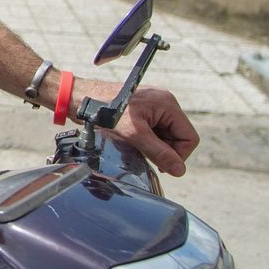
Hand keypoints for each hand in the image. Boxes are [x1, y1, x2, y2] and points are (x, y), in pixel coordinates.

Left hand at [75, 79, 199, 176]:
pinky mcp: (142, 110)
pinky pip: (153, 131)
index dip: (178, 155)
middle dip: (164, 150)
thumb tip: (180, 170)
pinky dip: (145, 140)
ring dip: (153, 146)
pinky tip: (130, 141)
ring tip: (134, 145)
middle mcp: (164, 103)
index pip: (189, 137)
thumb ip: (158, 152)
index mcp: (167, 104)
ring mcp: (153, 106)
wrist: (80, 99)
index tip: (161, 163)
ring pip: (165, 136)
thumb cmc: (104, 110)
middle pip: (178, 137)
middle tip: (144, 154)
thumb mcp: (133, 134)